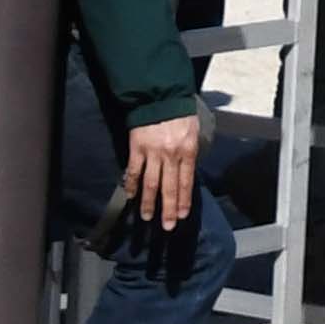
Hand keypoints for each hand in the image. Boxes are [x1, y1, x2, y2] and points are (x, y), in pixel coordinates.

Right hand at [123, 114, 201, 230]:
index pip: (186, 182)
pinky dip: (131, 185)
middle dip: (168, 210)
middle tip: (167, 226)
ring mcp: (152, 153)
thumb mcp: (194, 132)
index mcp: (187, 150)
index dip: (183, 201)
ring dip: (149, 202)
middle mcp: (171, 155)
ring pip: (150, 183)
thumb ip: (190, 154)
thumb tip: (187, 176)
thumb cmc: (181, 114)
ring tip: (147, 217)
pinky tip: (131, 196)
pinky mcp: (136, 148)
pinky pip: (133, 171)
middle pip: (169, 187)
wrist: (160, 96)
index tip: (181, 216)